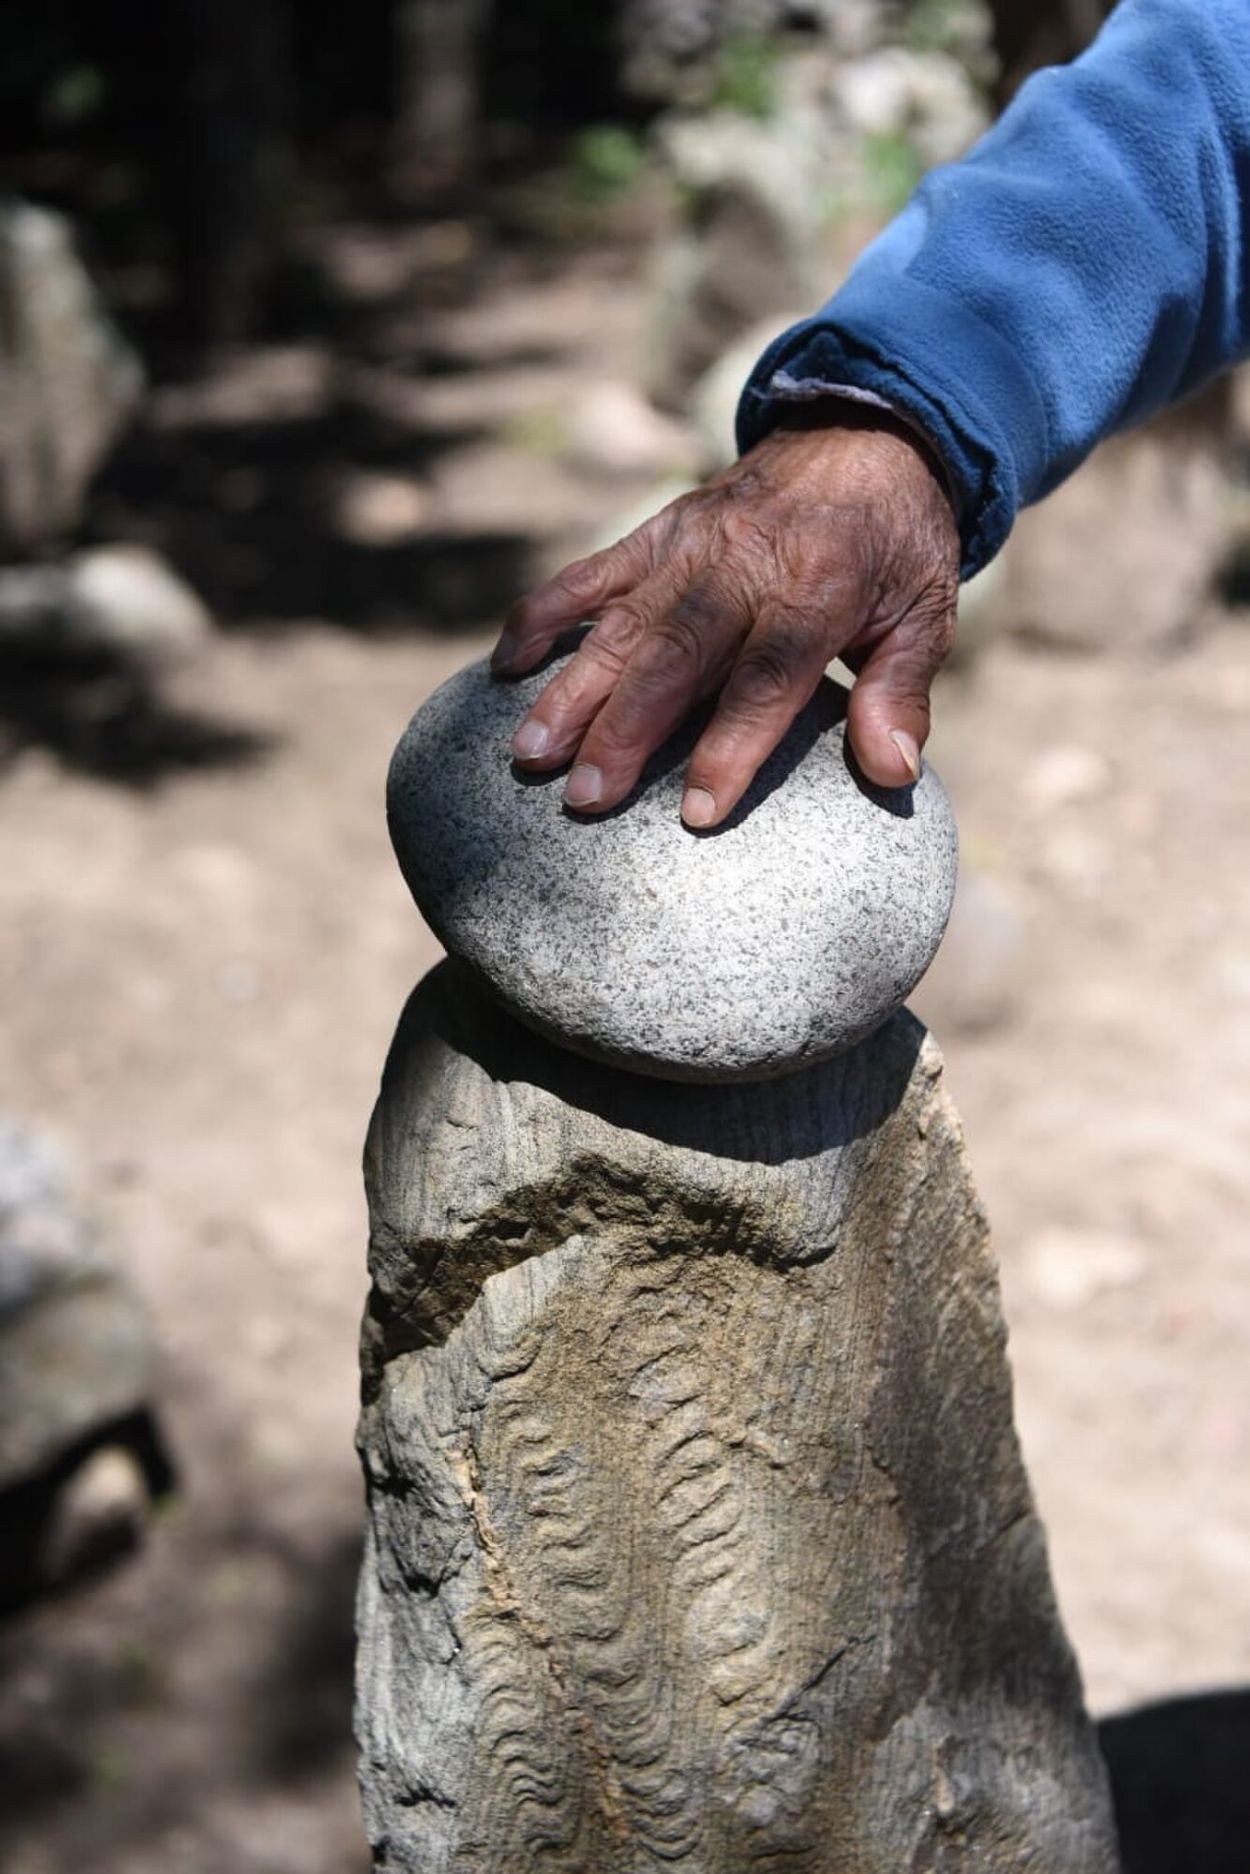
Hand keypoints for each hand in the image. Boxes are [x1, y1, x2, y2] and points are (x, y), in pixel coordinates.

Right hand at [492, 402, 958, 826]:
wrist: (865, 430)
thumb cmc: (895, 544)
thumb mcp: (927, 611)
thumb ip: (900, 691)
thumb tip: (891, 773)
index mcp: (819, 586)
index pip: (767, 675)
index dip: (730, 744)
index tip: (697, 811)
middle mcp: (744, 563)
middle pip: (675, 654)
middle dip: (624, 729)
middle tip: (583, 798)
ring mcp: (691, 544)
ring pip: (622, 623)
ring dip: (571, 689)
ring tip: (529, 753)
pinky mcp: (658, 531)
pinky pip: (590, 572)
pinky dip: (543, 614)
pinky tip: (504, 666)